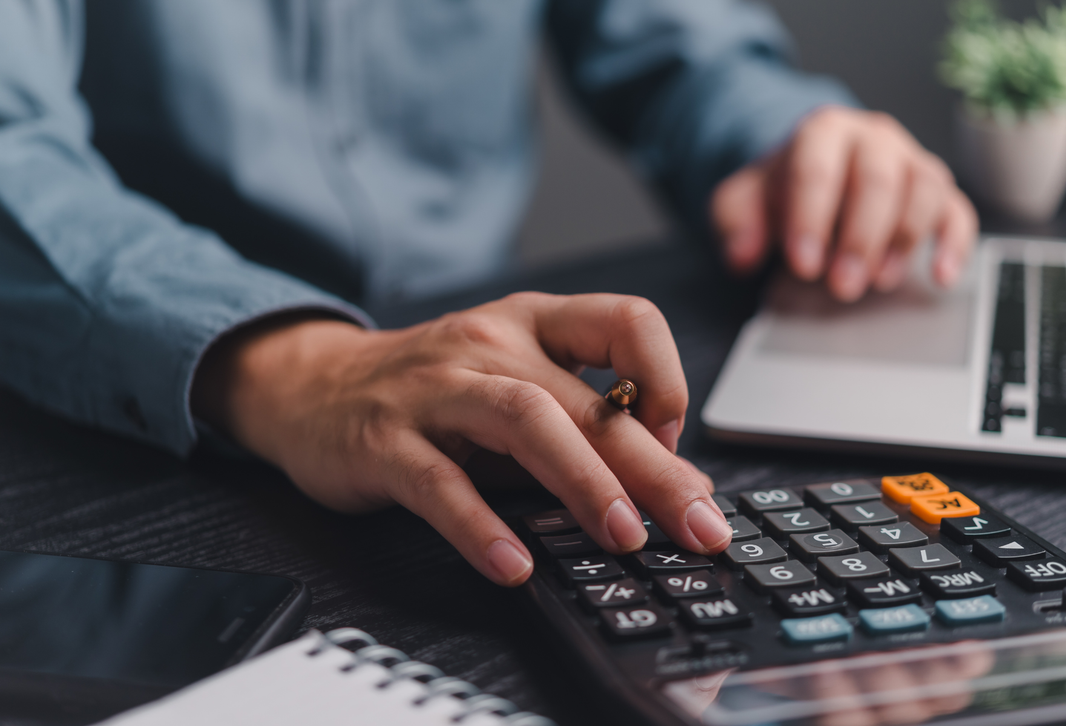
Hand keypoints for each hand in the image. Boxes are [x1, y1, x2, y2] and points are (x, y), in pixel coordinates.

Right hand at [191, 294, 728, 585]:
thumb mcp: (514, 389)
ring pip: (522, 420)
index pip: (626, 322)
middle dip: (652, 466)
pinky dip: (481, 526)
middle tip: (698, 524)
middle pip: (584, 398)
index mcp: (533, 324)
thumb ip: (586, 430)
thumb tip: (678, 485)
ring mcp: (434, 388)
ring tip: (623, 537)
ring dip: (583, 481)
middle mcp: (489, 343)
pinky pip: (439, 482)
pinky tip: (514, 564)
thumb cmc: (432, 392)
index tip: (675, 443)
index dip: (666, 380)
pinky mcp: (385, 440)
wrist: (313, 386)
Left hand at [712, 106, 977, 301]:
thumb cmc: (782, 191)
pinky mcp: (937, 192)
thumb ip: (734, 223)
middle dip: (860, 238)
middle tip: (841, 285)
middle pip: (876, 179)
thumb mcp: (742, 201)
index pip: (818, 169)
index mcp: (822, 132)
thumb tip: (741, 255)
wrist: (813, 175)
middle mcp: (873, 139)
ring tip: (879, 281)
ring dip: (904, 240)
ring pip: (923, 189)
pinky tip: (941, 276)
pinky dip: (954, 244)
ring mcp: (910, 162)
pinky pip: (957, 211)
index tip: (803, 264)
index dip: (811, 218)